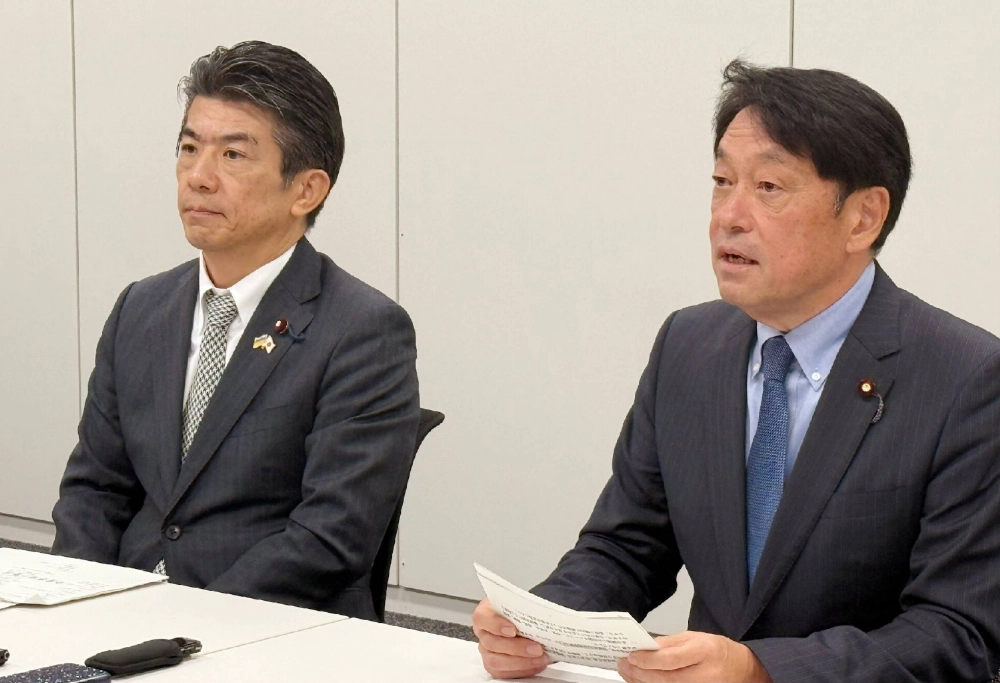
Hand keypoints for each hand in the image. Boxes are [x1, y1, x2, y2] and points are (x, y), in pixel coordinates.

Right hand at [472, 598, 550, 678]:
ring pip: (496, 662)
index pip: (482, 618)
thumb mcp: (520, 603)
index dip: (495, 625)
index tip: (513, 630)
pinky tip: (536, 665)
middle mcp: (483, 633)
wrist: (522, 622)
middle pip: (492, 643)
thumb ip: (525, 606)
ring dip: (521, 662)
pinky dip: (522, 671)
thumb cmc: (519, 611)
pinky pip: (503, 673)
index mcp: (485, 614)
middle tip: (537, 648)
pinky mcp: (494, 666)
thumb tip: (541, 612)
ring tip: (540, 659)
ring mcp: (486, 651)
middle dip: (517, 648)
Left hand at [617, 631, 771, 682]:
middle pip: (665, 678)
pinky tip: (641, 681)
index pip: (670, 659)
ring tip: (628, 673)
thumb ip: (670, 642)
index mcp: (704, 652)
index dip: (648, 659)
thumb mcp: (695, 637)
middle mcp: (705, 674)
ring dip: (642, 682)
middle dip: (640, 672)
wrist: (740, 669)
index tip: (632, 655)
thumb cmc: (716, 651)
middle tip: (624, 665)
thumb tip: (646, 647)